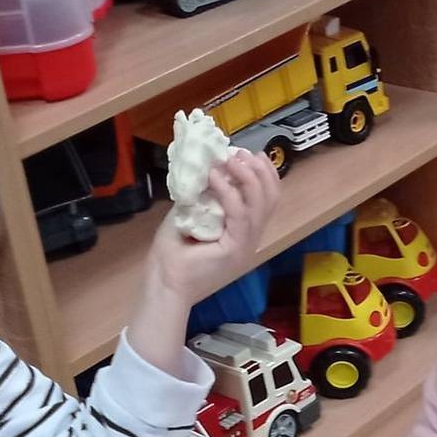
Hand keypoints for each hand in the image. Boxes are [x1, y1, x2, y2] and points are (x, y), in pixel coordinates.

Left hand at [147, 151, 282, 302]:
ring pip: (259, 205)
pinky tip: (214, 176)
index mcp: (244, 232)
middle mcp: (251, 238)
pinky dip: (229, 192)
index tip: (251, 154)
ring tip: (230, 158)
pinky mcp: (236, 249)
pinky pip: (239, 215)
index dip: (265, 174)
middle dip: (260, 171)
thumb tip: (209, 169)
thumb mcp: (191, 214)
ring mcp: (246, 245)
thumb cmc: (173, 253)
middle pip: (271, 199)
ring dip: (247, 176)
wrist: (164, 282)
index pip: (268, 200)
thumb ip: (204, 196)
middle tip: (241, 153)